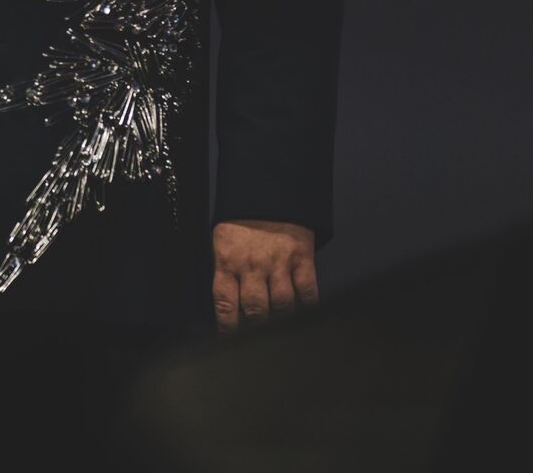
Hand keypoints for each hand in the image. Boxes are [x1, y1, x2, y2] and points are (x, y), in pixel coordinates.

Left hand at [212, 219, 317, 333]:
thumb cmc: (241, 220)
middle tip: (258, 339)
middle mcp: (252, 266)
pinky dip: (309, 307)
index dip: (227, 328)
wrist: (268, 192)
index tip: (229, 342)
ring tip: (281, 331)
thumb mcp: (223, 243)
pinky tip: (307, 317)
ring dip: (282, 321)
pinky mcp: (302, 259)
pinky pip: (308, 291)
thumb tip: (231, 305)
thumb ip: (227, 272)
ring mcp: (279, 264)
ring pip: (282, 305)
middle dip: (257, 329)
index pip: (224, 303)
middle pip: (256, 310)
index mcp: (227, 262)